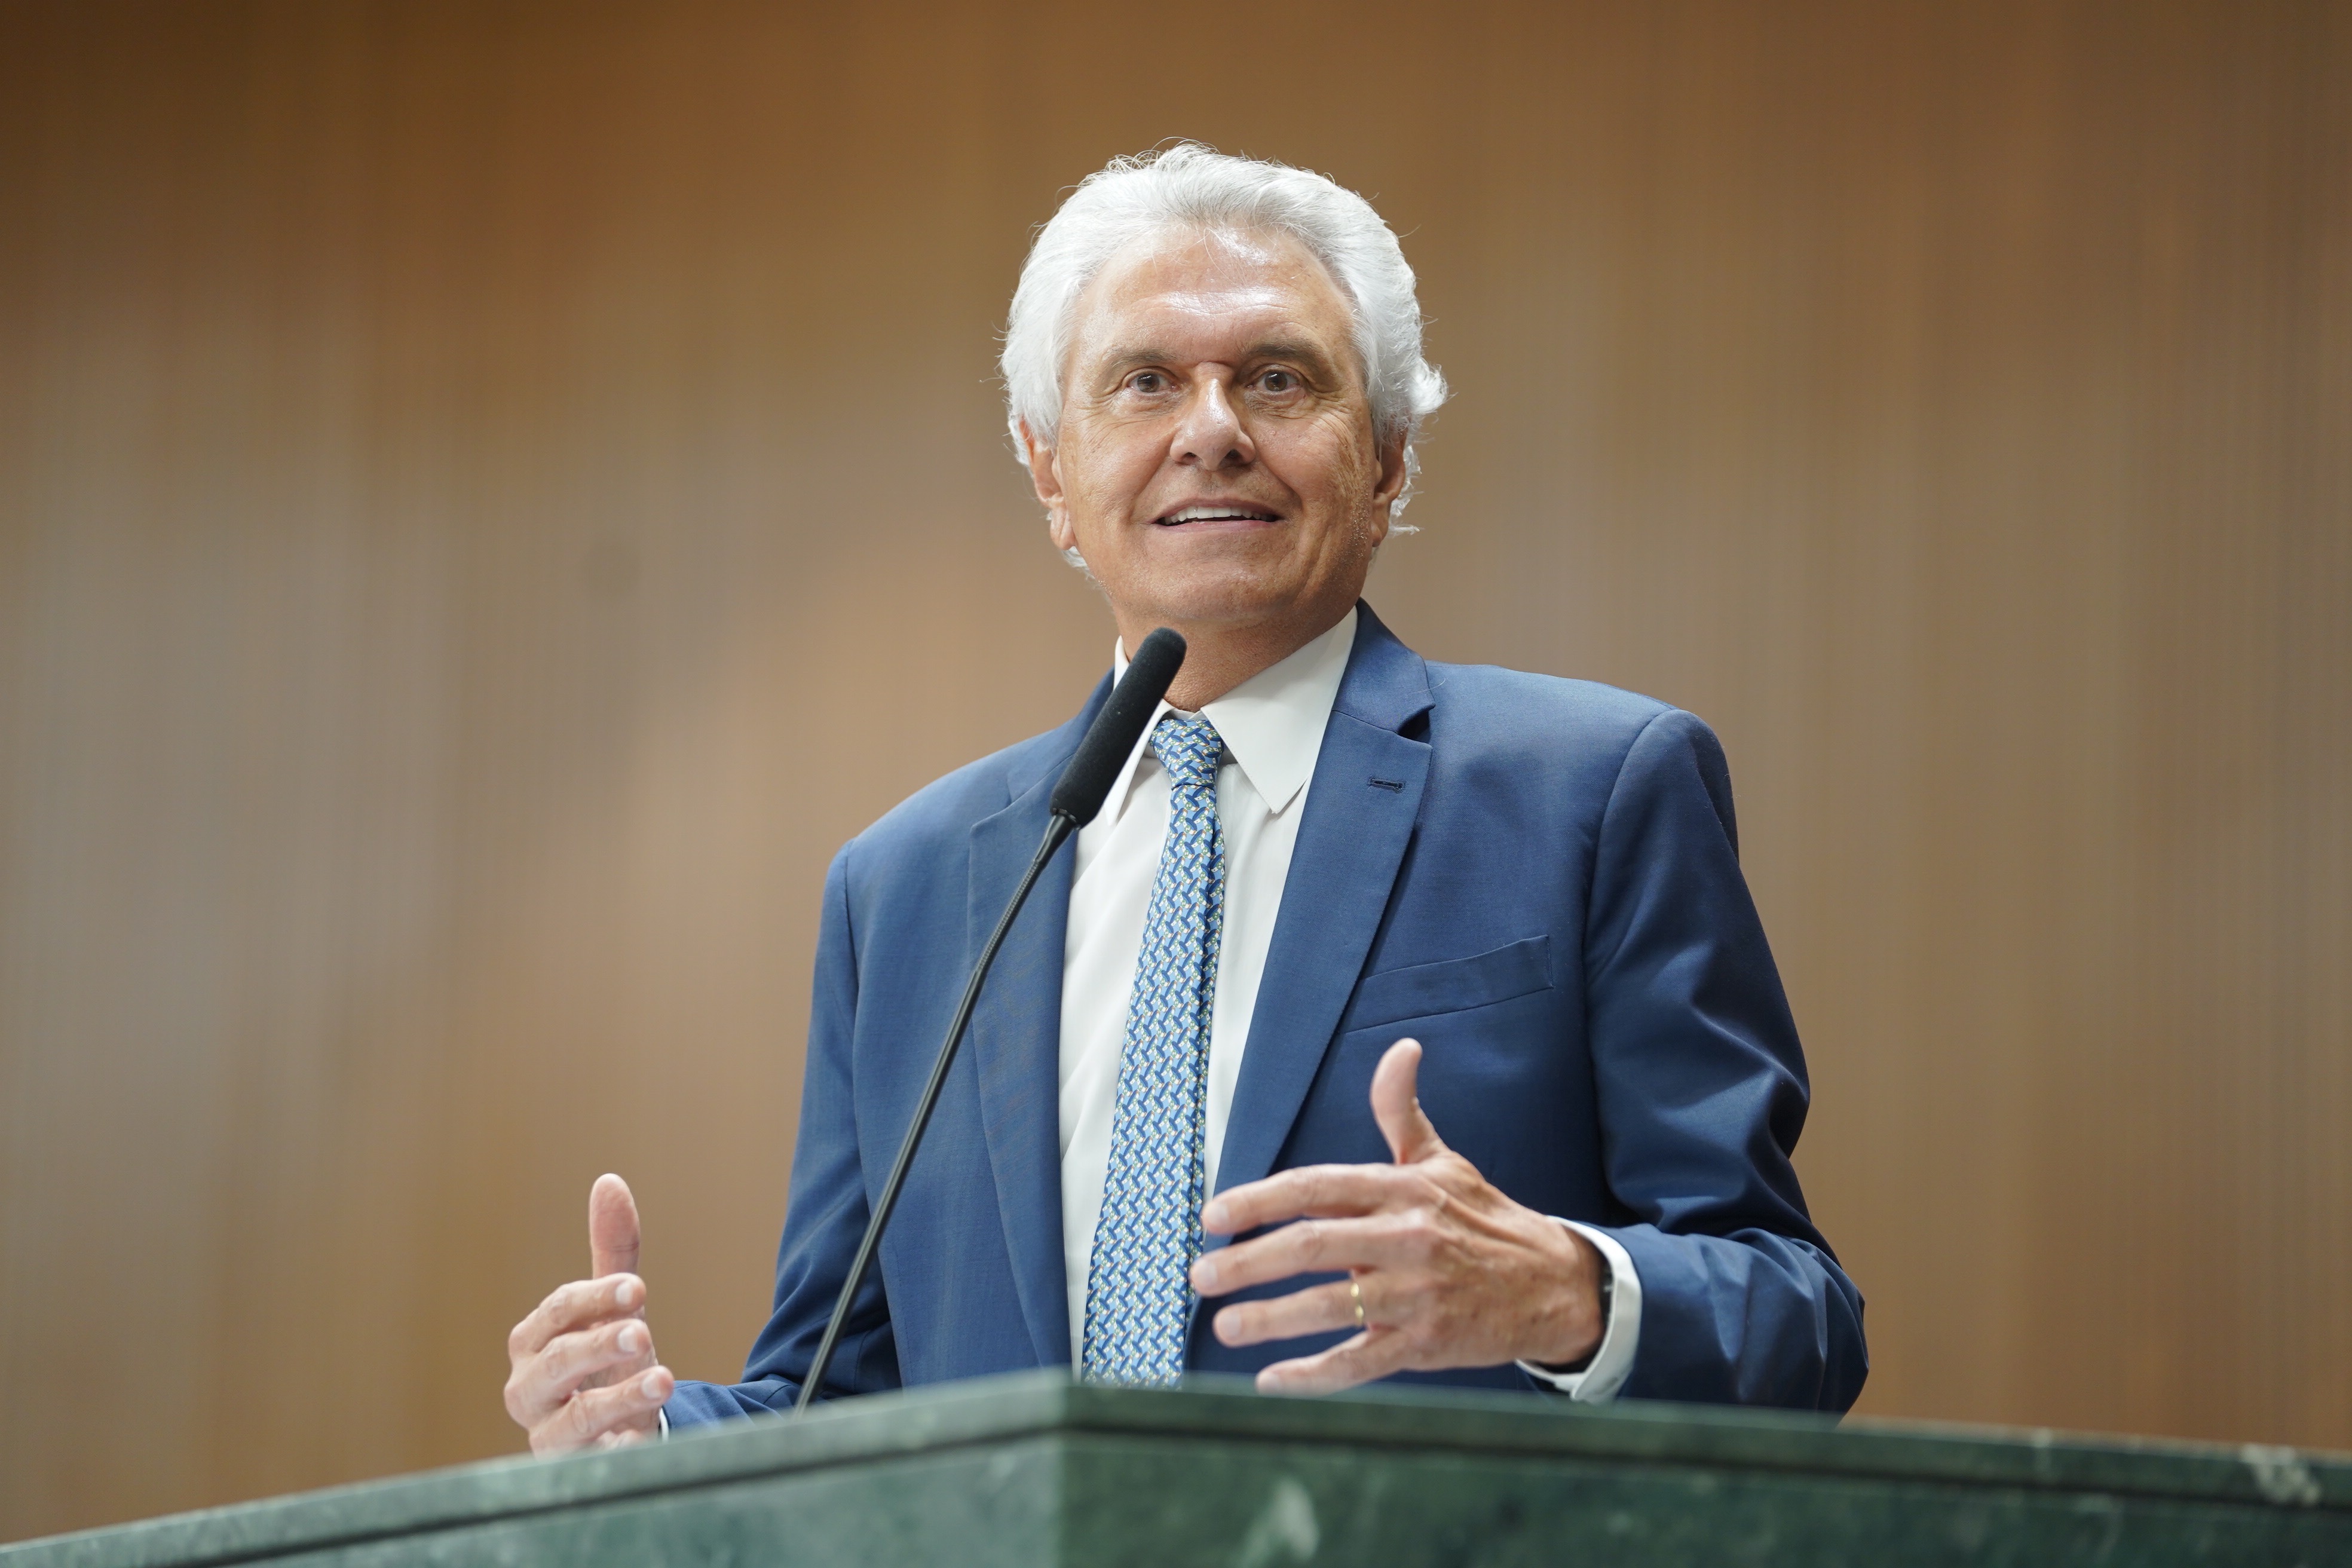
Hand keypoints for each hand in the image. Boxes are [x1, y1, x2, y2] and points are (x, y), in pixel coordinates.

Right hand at [503, 1173, 675, 1453]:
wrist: (613, 1431)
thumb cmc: (605, 1362)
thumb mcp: (613, 1308)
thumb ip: (612, 1253)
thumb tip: (609, 1182)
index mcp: (533, 1343)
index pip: (556, 1313)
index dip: (594, 1298)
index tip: (636, 1287)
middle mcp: (530, 1391)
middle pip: (556, 1363)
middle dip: (599, 1344)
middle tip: (643, 1329)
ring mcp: (550, 1437)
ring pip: (573, 1418)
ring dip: (619, 1397)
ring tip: (663, 1380)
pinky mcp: (576, 1473)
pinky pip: (594, 1463)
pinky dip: (622, 1447)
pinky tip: (648, 1436)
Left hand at [1189, 1038, 1604, 1393]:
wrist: (1550, 1284)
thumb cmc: (1484, 1220)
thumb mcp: (1443, 1161)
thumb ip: (1402, 1111)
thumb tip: (1400, 1050)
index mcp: (1402, 1189)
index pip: (1316, 1187)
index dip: (1259, 1199)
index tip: (1213, 1215)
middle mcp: (1407, 1237)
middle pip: (1312, 1245)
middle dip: (1249, 1262)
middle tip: (1201, 1275)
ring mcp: (1416, 1294)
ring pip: (1330, 1306)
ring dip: (1270, 1319)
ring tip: (1225, 1327)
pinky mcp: (1425, 1343)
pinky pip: (1359, 1362)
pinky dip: (1313, 1376)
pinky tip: (1272, 1381)